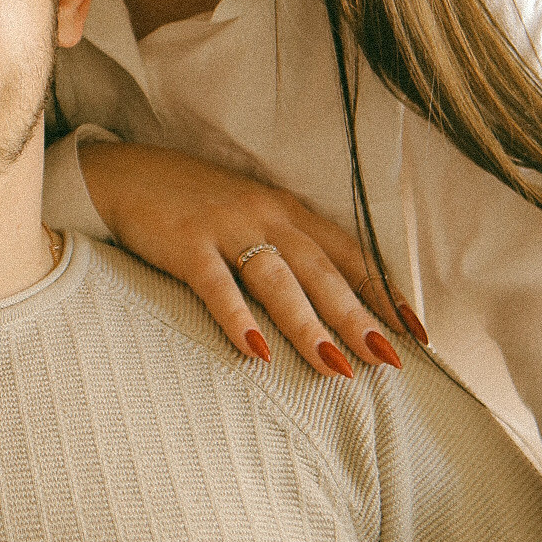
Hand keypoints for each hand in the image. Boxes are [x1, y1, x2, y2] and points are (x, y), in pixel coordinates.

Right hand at [79, 140, 412, 377]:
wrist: (126, 173)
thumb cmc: (195, 203)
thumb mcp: (252, 215)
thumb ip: (289, 248)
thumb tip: (333, 301)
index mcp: (288, 210)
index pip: (348, 253)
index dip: (383, 292)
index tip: (415, 333)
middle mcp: (266, 215)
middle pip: (322, 271)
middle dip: (358, 316)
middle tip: (389, 360)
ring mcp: (226, 228)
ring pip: (277, 279)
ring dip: (308, 324)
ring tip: (335, 367)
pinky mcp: (186, 244)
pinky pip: (217, 286)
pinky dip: (238, 319)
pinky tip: (256, 353)